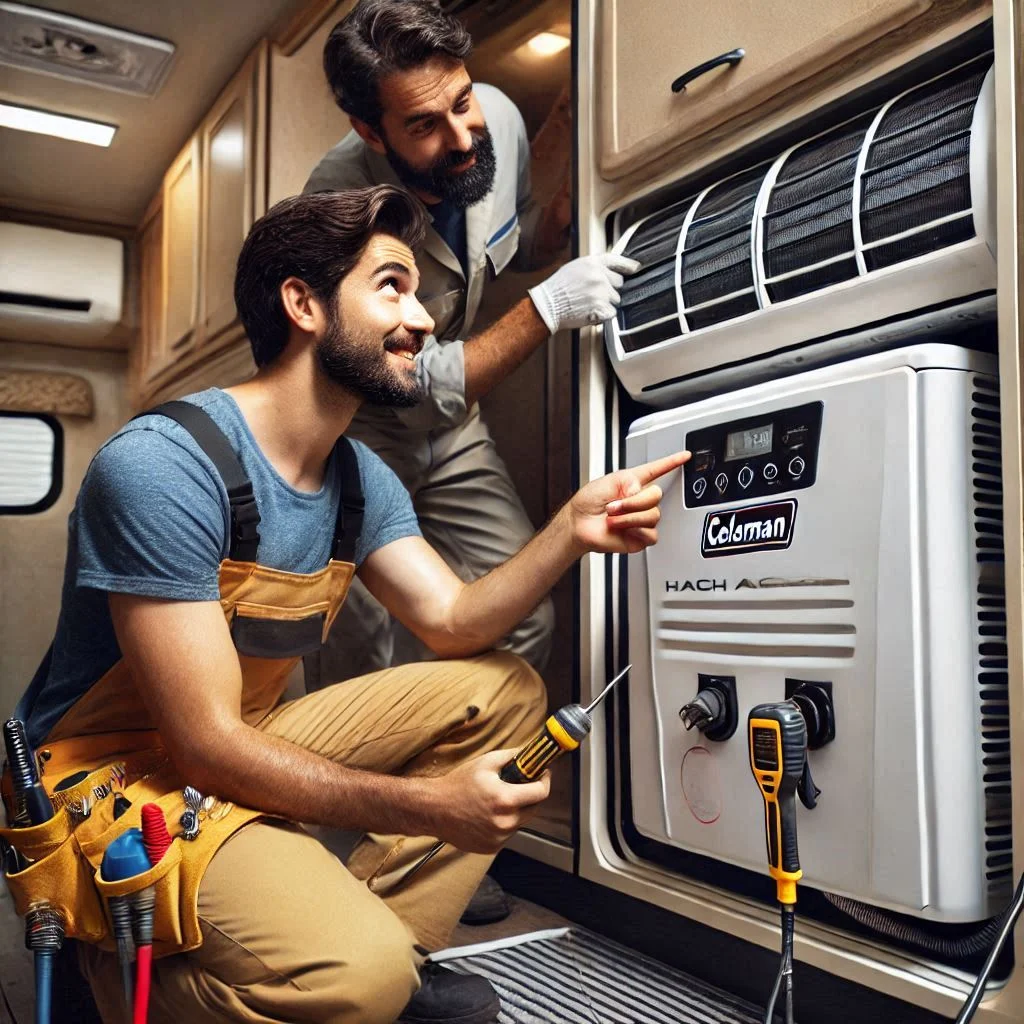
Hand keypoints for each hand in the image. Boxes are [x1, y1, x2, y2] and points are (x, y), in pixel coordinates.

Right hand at [427, 749, 550, 853]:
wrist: (434, 809)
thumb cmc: (457, 784)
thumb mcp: (485, 762)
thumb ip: (511, 756)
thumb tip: (529, 753)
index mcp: (505, 800)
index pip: (541, 793)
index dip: (544, 780)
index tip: (542, 774)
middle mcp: (505, 822)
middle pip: (534, 808)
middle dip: (531, 794)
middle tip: (520, 784)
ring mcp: (499, 838)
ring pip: (521, 821)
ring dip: (517, 810)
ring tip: (499, 799)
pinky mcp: (492, 847)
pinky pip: (508, 833)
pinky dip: (505, 823)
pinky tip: (490, 813)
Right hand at [528, 252, 640, 334]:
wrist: (548, 305)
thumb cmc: (557, 289)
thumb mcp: (574, 268)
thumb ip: (593, 268)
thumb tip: (608, 272)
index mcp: (592, 263)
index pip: (616, 260)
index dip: (628, 265)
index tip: (636, 268)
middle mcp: (599, 275)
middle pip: (619, 283)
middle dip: (610, 290)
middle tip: (592, 295)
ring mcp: (602, 291)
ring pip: (615, 300)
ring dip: (606, 304)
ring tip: (588, 304)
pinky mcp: (602, 307)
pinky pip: (611, 313)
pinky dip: (603, 316)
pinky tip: (590, 312)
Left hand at [566, 451, 689, 554]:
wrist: (578, 524)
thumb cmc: (588, 502)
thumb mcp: (609, 481)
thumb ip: (630, 481)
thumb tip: (641, 492)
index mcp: (633, 483)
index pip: (657, 470)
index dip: (672, 462)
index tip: (685, 455)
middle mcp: (640, 501)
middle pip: (656, 495)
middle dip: (633, 502)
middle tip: (614, 506)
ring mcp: (641, 519)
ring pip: (653, 516)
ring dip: (629, 516)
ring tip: (612, 518)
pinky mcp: (641, 537)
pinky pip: (651, 534)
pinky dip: (636, 531)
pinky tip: (623, 529)